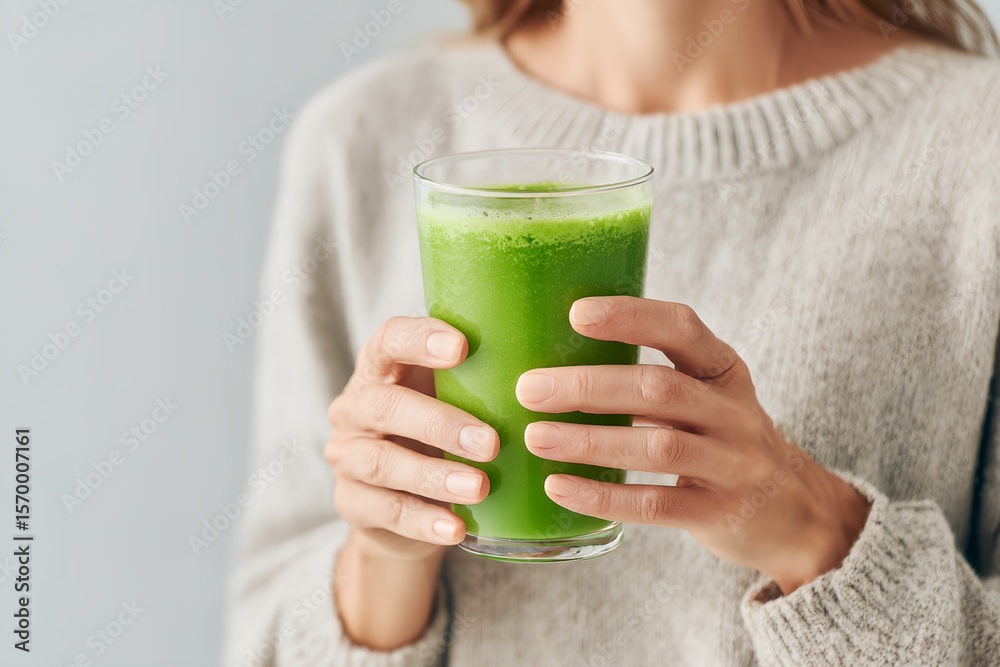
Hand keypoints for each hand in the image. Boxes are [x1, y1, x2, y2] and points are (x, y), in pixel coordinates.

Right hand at [326, 316, 498, 560]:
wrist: (400, 503)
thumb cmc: (436, 433)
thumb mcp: (451, 399)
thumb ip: (478, 378)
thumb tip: (549, 368)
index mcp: (381, 368)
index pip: (390, 340)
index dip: (420, 340)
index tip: (461, 347)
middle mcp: (355, 408)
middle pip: (386, 406)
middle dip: (440, 423)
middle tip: (490, 443)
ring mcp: (347, 457)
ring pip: (383, 463)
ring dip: (435, 476)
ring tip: (480, 487)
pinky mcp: (350, 502)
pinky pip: (386, 512)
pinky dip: (424, 521)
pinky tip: (456, 528)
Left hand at [518, 297, 869, 593]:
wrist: (796, 512)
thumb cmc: (722, 440)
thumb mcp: (707, 397)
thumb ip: (650, 379)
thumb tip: (552, 362)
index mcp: (723, 370)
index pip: (682, 327)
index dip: (631, 317)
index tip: (577, 313)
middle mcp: (733, 412)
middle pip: (658, 389)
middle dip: (589, 386)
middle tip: (529, 388)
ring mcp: (732, 464)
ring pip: (657, 447)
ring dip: (589, 441)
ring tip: (534, 437)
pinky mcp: (719, 513)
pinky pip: (656, 504)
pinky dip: (603, 496)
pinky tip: (559, 488)